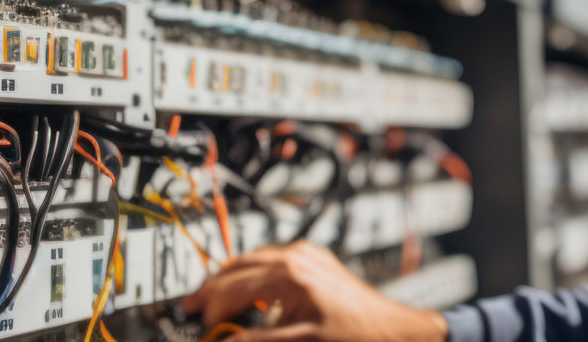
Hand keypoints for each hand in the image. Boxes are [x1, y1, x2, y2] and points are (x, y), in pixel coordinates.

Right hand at [182, 241, 448, 341]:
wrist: (395, 330)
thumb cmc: (358, 335)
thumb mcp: (300, 341)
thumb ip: (257, 339)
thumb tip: (222, 339)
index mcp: (288, 273)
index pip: (230, 288)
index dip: (210, 311)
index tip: (201, 328)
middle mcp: (296, 256)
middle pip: (236, 267)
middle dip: (212, 290)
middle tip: (192, 307)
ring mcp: (307, 255)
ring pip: (252, 261)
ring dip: (231, 280)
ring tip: (213, 301)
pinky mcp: (316, 260)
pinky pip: (273, 262)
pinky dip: (254, 276)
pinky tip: (250, 293)